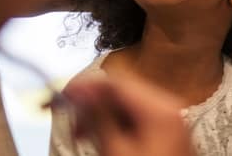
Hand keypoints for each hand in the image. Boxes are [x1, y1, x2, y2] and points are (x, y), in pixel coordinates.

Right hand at [62, 73, 193, 155]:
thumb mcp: (116, 150)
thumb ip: (98, 117)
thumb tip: (80, 93)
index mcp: (159, 108)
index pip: (117, 83)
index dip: (86, 88)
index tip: (62, 96)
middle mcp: (168, 107)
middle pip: (123, 93)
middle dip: (93, 104)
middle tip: (70, 122)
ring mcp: (170, 120)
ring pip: (128, 107)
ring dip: (103, 117)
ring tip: (81, 135)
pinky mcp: (167, 134)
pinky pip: (138, 120)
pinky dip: (118, 126)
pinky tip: (102, 140)